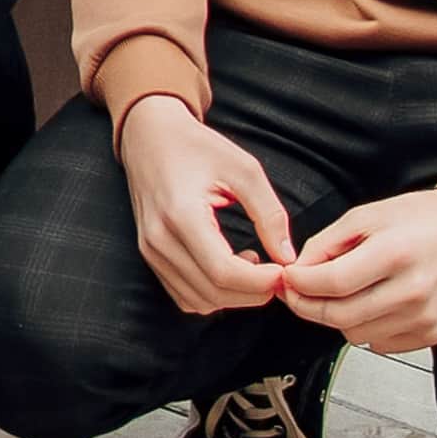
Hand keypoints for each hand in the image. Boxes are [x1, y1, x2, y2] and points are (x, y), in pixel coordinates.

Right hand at [116, 93, 297, 317]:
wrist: (149, 136)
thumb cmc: (197, 147)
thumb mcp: (243, 169)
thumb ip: (269, 214)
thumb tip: (287, 257)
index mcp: (181, 214)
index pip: (223, 272)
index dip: (261, 282)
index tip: (284, 270)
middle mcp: (159, 238)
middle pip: (213, 292)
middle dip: (254, 292)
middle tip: (277, 271)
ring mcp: (150, 250)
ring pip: (199, 301)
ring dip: (234, 296)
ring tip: (253, 265)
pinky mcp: (150, 256)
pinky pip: (185, 296)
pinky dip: (213, 294)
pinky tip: (229, 268)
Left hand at [285, 185, 436, 354]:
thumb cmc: (423, 220)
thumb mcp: (367, 216)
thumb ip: (326, 244)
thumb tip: (297, 271)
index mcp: (394, 254)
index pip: (331, 284)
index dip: (299, 284)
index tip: (287, 278)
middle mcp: (412, 291)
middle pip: (339, 316)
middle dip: (307, 306)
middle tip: (297, 292)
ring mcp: (425, 318)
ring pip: (355, 335)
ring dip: (336, 317)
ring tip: (339, 293)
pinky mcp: (433, 334)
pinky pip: (380, 344)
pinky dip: (365, 327)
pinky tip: (370, 304)